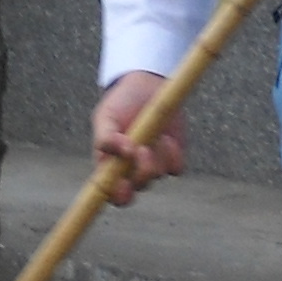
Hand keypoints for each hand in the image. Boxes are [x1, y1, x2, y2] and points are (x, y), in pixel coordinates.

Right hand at [92, 70, 182, 204]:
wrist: (146, 85)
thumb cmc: (120, 103)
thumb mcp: (106, 116)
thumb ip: (106, 137)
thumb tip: (123, 153)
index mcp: (109, 164)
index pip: (112, 193)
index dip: (118, 195)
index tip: (123, 184)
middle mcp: (131, 169)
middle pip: (137, 187)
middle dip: (142, 172)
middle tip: (143, 150)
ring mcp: (153, 164)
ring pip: (157, 175)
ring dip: (157, 155)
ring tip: (156, 133)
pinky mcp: (172, 158)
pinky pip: (175, 169)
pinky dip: (173, 155)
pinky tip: (168, 139)